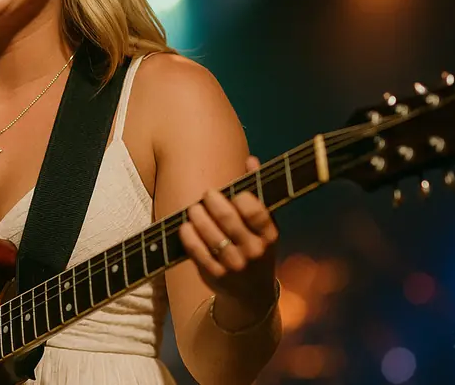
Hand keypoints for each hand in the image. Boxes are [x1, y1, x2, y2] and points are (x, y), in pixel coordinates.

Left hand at [179, 155, 278, 308]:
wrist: (252, 294)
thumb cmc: (256, 247)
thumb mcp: (264, 225)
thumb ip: (257, 193)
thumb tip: (251, 160)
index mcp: (269, 236)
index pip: (256, 212)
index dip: (242, 198)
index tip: (233, 192)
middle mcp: (254, 252)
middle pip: (229, 220)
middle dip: (214, 202)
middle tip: (207, 194)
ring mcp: (235, 266)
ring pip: (211, 236)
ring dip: (198, 217)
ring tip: (194, 209)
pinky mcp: (216, 276)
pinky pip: (198, 253)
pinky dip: (189, 237)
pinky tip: (185, 226)